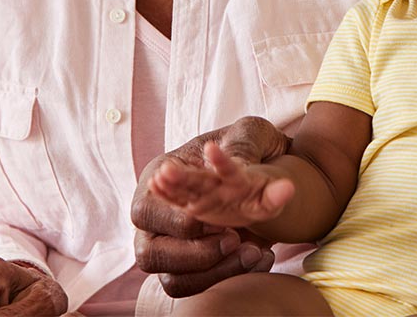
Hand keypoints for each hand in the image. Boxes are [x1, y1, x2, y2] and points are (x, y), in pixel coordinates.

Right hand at [131, 116, 287, 296]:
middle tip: (232, 239)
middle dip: (189, 254)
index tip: (213, 219)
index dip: (176, 221)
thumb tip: (241, 163)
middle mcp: (162, 212)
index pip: (147, 209)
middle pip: (148, 253)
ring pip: (172, 279)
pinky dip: (226, 277)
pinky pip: (199, 284)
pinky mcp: (199, 260)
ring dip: (210, 273)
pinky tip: (259, 256)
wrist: (269, 166)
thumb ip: (245, 143)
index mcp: (162, 173)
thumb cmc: (249, 145)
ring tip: (250, 251)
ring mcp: (177, 241)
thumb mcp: (250, 133)